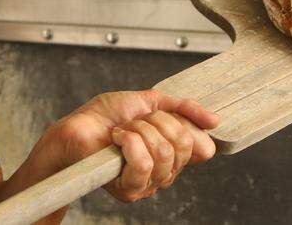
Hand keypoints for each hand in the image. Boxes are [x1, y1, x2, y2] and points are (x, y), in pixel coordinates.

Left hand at [45, 90, 219, 202]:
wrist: (76, 127)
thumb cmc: (107, 116)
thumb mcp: (151, 101)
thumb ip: (184, 108)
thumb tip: (215, 120)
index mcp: (173, 153)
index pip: (201, 146)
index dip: (181, 122)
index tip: (158, 114)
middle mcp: (166, 172)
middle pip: (185, 145)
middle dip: (156, 121)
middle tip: (135, 121)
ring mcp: (149, 184)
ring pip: (164, 152)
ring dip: (138, 130)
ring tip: (122, 131)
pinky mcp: (130, 190)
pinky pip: (144, 164)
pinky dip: (128, 142)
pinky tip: (117, 139)